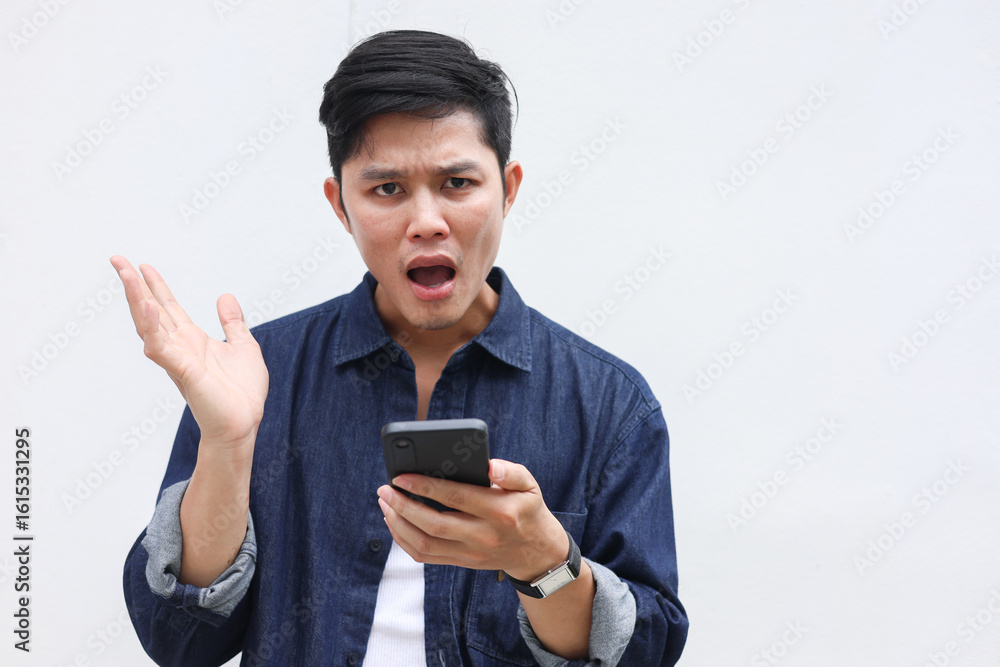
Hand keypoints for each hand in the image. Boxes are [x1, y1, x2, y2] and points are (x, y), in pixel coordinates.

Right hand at [109, 256, 268, 447]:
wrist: (244, 423)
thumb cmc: (242, 392)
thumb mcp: (244, 346)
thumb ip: (233, 323)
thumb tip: (226, 297)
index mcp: (193, 341)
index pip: (169, 308)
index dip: (156, 286)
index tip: (142, 265)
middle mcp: (180, 347)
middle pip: (151, 311)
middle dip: (134, 286)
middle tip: (117, 260)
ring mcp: (177, 359)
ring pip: (149, 325)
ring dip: (137, 300)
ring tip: (127, 276)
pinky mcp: (182, 371)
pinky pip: (161, 346)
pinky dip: (152, 327)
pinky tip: (147, 306)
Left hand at [376, 459, 568, 580]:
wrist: (536, 553)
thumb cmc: (527, 509)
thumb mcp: (529, 484)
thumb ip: (511, 471)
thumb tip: (489, 466)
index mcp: (500, 512)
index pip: (456, 497)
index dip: (425, 486)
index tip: (402, 476)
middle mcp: (483, 536)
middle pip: (434, 524)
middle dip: (403, 506)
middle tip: (385, 489)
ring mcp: (471, 553)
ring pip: (425, 544)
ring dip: (399, 524)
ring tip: (386, 503)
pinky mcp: (462, 562)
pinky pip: (426, 557)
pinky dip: (404, 541)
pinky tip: (395, 522)